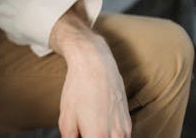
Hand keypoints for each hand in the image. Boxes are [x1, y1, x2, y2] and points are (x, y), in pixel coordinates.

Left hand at [51, 8, 130, 137]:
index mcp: (97, 136)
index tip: (79, 135)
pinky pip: (122, 137)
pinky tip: (100, 125)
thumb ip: (69, 137)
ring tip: (91, 128)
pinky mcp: (129, 122)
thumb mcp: (66, 117)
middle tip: (83, 131)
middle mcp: (116, 136)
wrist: (95, 64)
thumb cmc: (78, 88)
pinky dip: (112, 136)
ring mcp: (125, 129)